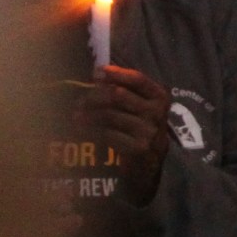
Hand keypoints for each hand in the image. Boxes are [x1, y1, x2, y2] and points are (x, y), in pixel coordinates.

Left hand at [79, 65, 174, 205]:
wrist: (148, 164)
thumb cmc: (139, 128)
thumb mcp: (141, 107)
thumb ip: (127, 90)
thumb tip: (98, 73)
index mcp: (160, 97)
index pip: (139, 79)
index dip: (117, 73)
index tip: (98, 72)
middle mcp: (157, 112)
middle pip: (118, 95)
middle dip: (95, 95)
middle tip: (80, 99)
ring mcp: (148, 131)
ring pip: (110, 115)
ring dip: (88, 114)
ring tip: (76, 115)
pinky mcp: (137, 147)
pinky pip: (107, 134)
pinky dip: (91, 130)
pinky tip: (82, 128)